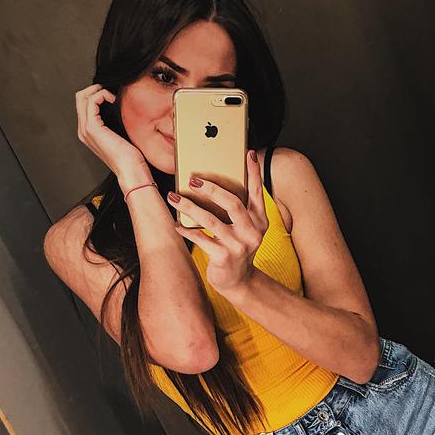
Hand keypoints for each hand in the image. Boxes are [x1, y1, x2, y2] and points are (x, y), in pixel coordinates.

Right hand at [75, 84, 150, 182]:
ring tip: (112, 95)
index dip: (95, 94)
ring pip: (82, 97)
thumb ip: (113, 121)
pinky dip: (102, 95)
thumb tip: (117, 105)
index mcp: (88, 132)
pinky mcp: (92, 128)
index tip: (111, 94)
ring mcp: (86, 129)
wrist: (130, 169)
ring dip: (98, 90)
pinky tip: (113, 100)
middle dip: (94, 89)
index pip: (83, 104)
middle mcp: (83, 130)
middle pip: (79, 98)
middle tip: (109, 90)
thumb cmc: (129, 156)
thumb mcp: (119, 134)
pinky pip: (91, 101)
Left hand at [171, 150, 268, 293]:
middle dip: (211, 188)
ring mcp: (239, 245)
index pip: (257, 191)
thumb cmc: (237, 248)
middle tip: (193, 180)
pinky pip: (201, 238)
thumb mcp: (245, 229)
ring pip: (211, 220)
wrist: (239, 281)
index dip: (253, 172)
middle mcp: (253, 231)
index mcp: (260, 220)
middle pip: (232, 203)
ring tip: (174, 197)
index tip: (247, 153)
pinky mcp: (224, 257)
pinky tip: (177, 224)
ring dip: (189, 207)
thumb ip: (238, 210)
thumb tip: (212, 186)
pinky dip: (186, 230)